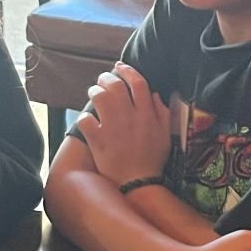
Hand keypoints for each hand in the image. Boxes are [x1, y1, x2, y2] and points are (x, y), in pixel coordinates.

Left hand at [78, 62, 170, 185]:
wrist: (138, 184)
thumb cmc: (152, 160)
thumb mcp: (166, 135)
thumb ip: (162, 113)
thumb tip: (155, 94)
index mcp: (147, 115)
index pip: (138, 83)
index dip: (128, 71)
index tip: (120, 66)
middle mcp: (129, 118)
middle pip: (115, 85)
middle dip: (107, 78)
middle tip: (103, 79)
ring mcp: (112, 128)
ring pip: (99, 98)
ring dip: (94, 92)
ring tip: (94, 93)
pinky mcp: (98, 140)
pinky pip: (86, 120)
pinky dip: (84, 118)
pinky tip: (87, 120)